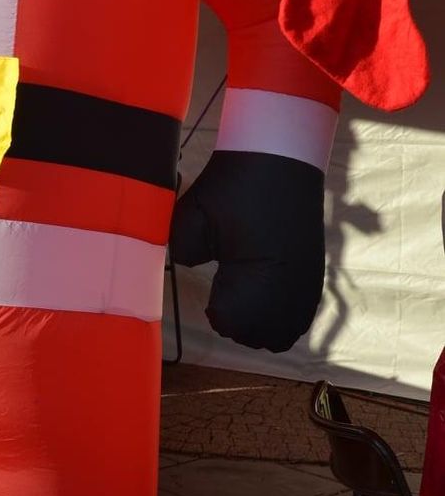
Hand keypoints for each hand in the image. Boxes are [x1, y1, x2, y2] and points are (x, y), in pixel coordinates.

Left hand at [169, 151, 325, 351]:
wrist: (281, 158)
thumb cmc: (233, 184)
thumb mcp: (192, 215)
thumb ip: (181, 249)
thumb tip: (186, 267)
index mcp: (257, 275)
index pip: (232, 324)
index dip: (217, 311)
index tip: (215, 284)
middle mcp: (288, 288)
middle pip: (256, 336)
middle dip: (237, 320)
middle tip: (228, 288)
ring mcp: (305, 285)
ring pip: (279, 334)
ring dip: (258, 322)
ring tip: (245, 290)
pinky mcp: (314, 278)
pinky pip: (297, 321)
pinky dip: (277, 315)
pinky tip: (263, 289)